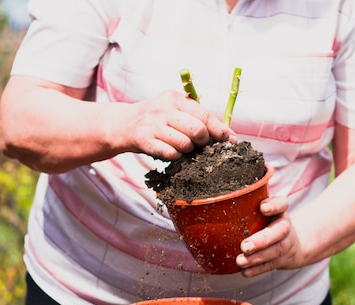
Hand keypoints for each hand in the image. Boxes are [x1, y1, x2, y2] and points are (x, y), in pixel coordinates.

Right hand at [119, 90, 235, 160]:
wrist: (124, 124)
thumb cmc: (157, 119)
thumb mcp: (175, 110)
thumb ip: (198, 118)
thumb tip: (228, 136)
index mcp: (175, 98)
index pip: (204, 114)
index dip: (219, 129)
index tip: (230, 140)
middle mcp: (163, 110)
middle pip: (197, 130)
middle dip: (203, 142)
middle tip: (200, 145)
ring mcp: (153, 125)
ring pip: (185, 144)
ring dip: (188, 151)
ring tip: (182, 147)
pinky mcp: (144, 140)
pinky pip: (170, 154)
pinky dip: (175, 156)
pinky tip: (171, 152)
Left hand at [235, 196, 301, 276]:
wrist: (294, 243)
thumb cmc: (269, 224)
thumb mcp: (264, 212)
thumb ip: (248, 207)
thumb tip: (219, 203)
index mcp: (280, 212)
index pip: (282, 204)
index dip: (274, 206)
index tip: (263, 208)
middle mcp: (285, 227)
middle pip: (279, 232)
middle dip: (262, 240)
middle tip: (245, 246)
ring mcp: (286, 244)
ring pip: (275, 251)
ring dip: (257, 258)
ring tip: (240, 261)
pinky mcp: (282, 260)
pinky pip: (271, 265)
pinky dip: (257, 270)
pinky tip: (245, 272)